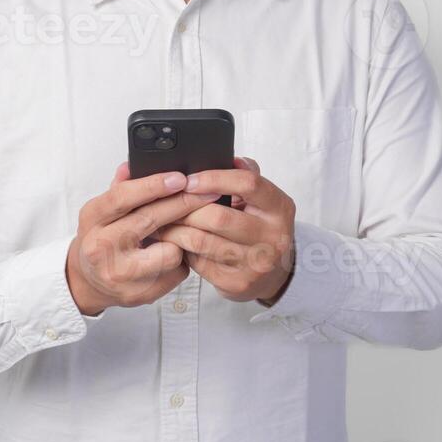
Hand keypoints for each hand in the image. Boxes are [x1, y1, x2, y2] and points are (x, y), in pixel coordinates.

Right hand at [66, 163, 219, 315]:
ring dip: (181, 239)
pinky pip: (176, 273)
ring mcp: (119, 274)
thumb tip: (132, 165)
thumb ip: (120, 188)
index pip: (123, 197)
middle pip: (149, 220)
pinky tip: (173, 256)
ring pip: (168, 251)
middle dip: (183, 204)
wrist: (87, 281)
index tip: (180, 178)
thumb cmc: (101, 239)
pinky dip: (181, 262)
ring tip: (179, 233)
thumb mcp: (102, 211)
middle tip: (206, 193)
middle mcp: (101, 246)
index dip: (154, 185)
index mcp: (92, 219)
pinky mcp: (138, 294)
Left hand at [156, 157, 295, 305]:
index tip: (188, 179)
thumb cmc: (260, 228)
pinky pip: (199, 262)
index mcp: (280, 207)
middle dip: (187, 208)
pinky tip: (173, 242)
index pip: (248, 184)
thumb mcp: (262, 200)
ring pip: (203, 242)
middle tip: (166, 202)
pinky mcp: (237, 283)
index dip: (214, 179)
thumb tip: (228, 158)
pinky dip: (182, 250)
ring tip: (162, 220)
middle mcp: (273, 236)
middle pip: (219, 217)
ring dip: (176, 230)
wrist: (274, 274)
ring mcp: (256, 263)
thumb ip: (244, 176)